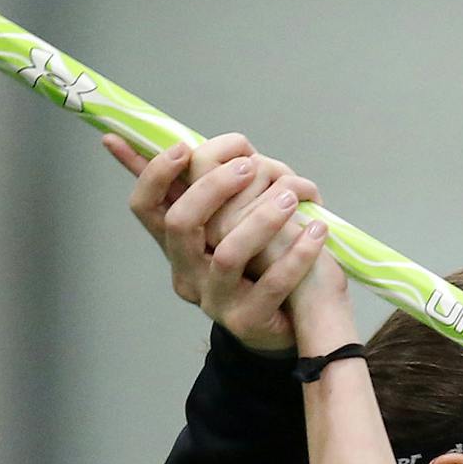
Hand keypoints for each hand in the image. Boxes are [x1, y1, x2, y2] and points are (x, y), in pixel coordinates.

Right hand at [104, 132, 322, 352]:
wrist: (295, 324)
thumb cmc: (264, 263)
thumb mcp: (234, 223)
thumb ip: (211, 188)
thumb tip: (175, 139)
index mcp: (179, 245)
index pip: (145, 206)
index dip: (153, 174)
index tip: (182, 147)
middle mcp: (188, 273)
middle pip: (180, 223)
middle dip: (213, 187)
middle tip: (251, 167)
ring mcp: (215, 301)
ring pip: (227, 253)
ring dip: (260, 219)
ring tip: (291, 197)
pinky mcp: (248, 321)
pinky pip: (271, 284)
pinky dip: (297, 253)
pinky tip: (317, 230)